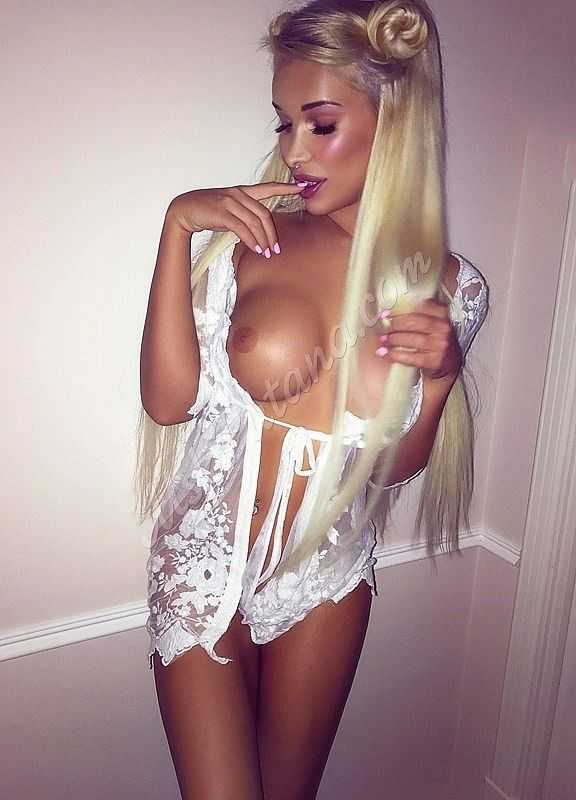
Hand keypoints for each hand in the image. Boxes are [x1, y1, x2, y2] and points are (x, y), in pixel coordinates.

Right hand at [165, 181, 305, 256]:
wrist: (183, 210)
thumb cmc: (206, 212)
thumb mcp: (228, 211)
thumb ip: (243, 216)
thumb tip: (258, 231)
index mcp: (241, 191)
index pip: (267, 188)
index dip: (285, 188)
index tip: (301, 188)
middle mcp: (237, 194)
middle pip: (264, 214)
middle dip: (272, 233)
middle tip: (276, 248)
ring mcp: (229, 202)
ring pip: (254, 222)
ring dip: (263, 240)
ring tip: (267, 253)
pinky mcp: (222, 212)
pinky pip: (242, 228)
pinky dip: (251, 240)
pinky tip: (256, 249)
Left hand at [375, 298, 461, 381]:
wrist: (449, 364)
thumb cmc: (436, 342)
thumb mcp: (433, 325)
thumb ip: (417, 316)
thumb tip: (390, 314)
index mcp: (442, 315)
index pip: (422, 306)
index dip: (401, 309)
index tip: (387, 313)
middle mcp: (443, 329)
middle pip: (415, 322)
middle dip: (395, 324)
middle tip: (385, 328)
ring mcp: (441, 345)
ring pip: (413, 339)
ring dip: (395, 340)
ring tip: (384, 340)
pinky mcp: (435, 361)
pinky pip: (413, 357)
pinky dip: (397, 355)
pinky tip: (388, 354)